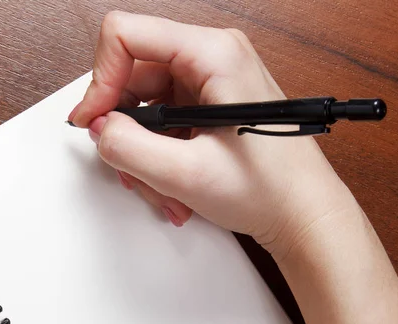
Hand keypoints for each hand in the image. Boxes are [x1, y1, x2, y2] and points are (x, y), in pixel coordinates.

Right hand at [69, 11, 353, 259]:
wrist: (302, 214)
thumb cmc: (273, 190)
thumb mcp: (188, 175)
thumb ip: (130, 149)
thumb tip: (101, 129)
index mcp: (215, 54)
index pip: (126, 35)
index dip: (100, 78)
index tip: (95, 120)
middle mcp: (212, 59)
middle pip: (131, 74)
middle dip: (123, 127)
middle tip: (128, 163)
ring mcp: (209, 83)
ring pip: (143, 105)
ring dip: (141, 150)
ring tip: (162, 185)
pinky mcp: (206, 105)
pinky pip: (160, 122)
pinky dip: (156, 155)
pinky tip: (172, 183)